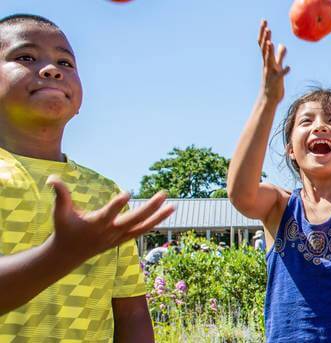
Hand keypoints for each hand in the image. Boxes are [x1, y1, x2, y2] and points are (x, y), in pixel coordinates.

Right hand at [46, 175, 174, 260]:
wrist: (68, 255)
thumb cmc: (64, 229)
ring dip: (159, 217)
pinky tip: (166, 214)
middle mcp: (111, 232)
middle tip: (163, 194)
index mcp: (96, 224)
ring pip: (142, 227)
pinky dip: (154, 223)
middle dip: (150, 208)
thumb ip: (60, 195)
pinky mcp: (123, 239)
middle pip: (134, 220)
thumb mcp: (59, 212)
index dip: (117, 204)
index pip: (109, 213)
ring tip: (173, 205)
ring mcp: (119, 237)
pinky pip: (142, 231)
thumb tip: (51, 178)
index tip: (127, 192)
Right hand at [258, 19, 289, 103]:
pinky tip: (289, 67)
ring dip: (269, 51)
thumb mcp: (277, 66)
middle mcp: (267, 65)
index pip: (263, 43)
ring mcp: (270, 73)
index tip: (264, 21)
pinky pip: (280, 75)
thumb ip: (280, 55)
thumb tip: (281, 44)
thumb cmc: (273, 82)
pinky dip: (284, 71)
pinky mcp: (276, 81)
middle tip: (266, 27)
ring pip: (268, 60)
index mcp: (267, 61)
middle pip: (265, 49)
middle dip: (266, 38)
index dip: (263, 32)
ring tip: (271, 42)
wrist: (269, 99)